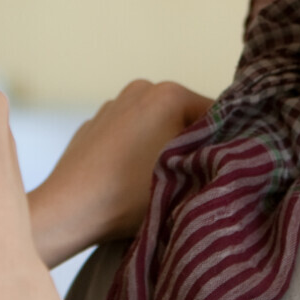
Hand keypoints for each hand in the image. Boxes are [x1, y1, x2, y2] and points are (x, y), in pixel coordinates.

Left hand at [29, 80, 211, 264]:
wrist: (68, 210)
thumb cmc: (127, 195)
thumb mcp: (186, 177)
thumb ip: (214, 157)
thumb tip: (230, 153)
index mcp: (168, 94)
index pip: (217, 115)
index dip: (225, 145)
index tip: (221, 170)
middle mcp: (141, 89)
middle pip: (185, 118)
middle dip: (191, 145)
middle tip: (191, 179)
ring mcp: (113, 105)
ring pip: (155, 125)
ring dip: (163, 147)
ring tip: (159, 182)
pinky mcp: (94, 124)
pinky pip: (128, 134)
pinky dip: (135, 150)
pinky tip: (130, 179)